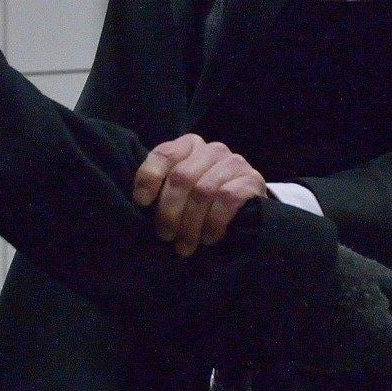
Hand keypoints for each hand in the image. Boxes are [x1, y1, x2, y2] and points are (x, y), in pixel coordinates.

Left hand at [132, 133, 267, 256]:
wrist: (246, 203)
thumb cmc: (203, 198)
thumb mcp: (181, 188)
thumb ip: (163, 187)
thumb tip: (140, 204)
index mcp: (189, 145)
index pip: (164, 154)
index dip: (150, 178)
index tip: (141, 202)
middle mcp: (211, 149)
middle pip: (182, 177)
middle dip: (169, 211)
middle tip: (164, 235)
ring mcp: (233, 162)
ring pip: (203, 191)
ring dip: (190, 224)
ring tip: (184, 245)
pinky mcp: (251, 180)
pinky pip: (226, 199)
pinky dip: (213, 222)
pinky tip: (207, 238)